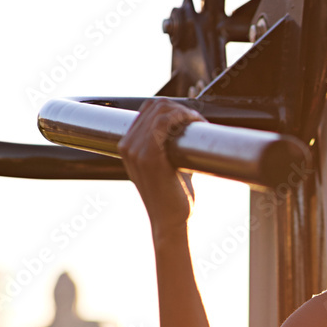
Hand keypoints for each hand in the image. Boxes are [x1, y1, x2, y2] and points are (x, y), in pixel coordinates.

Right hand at [118, 98, 206, 237]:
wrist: (170, 221)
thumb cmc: (173, 198)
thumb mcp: (167, 167)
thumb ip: (171, 148)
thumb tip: (189, 131)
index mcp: (128, 146)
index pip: (148, 109)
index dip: (172, 108)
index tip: (192, 119)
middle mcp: (127, 145)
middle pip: (154, 105)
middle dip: (180, 107)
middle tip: (198, 121)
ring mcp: (136, 149)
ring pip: (161, 110)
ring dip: (185, 111)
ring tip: (199, 123)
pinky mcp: (149, 156)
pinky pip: (164, 121)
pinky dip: (183, 117)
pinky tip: (196, 123)